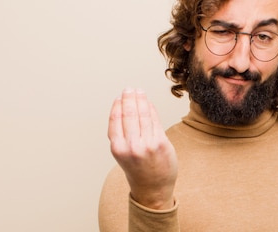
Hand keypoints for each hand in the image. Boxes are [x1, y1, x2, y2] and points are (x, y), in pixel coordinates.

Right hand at [108, 88, 177, 209]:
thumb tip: (124, 107)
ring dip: (141, 100)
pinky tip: (149, 103)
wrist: (152, 188)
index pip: (116, 118)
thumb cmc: (137, 169)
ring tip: (140, 92)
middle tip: (130, 89)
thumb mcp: (122, 153)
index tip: (120, 96)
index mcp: (118, 148)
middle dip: (130, 98)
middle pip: (129, 113)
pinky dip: (151, 109)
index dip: (118, 104)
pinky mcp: (161, 143)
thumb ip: (121, 133)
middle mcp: (131, 146)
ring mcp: (147, 144)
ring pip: (143, 114)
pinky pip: (155, 120)